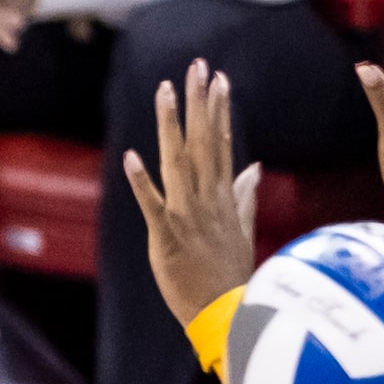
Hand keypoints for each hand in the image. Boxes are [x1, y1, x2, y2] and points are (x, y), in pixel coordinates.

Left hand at [123, 59, 260, 325]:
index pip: (221, 145)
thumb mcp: (242, 231)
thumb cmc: (232, 277)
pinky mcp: (168, 238)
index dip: (219, 111)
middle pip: (203, 143)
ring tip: (166, 90)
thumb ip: (244, 195)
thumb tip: (252, 167)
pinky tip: (130, 157)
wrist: (228, 317)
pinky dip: (141, 182)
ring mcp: (187, 217)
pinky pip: (152, 206)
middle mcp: (207, 201)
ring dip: (171, 126)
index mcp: (223, 199)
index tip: (219, 79)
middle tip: (196, 66)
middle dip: (199, 103)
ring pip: (178, 162)